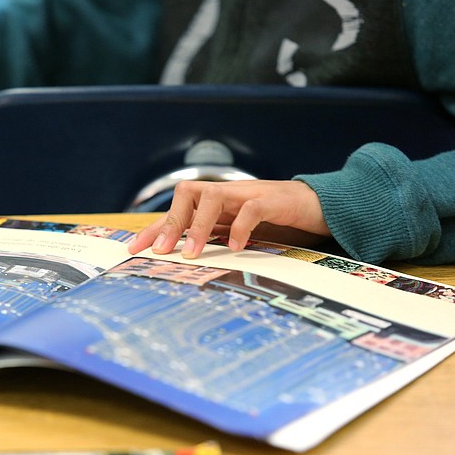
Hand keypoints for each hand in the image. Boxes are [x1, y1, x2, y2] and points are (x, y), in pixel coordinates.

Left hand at [127, 179, 331, 257]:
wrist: (319, 205)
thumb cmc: (275, 220)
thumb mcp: (238, 232)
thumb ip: (213, 239)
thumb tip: (181, 261)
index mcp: (216, 204)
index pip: (177, 210)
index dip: (154, 227)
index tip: (134, 249)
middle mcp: (228, 194)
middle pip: (188, 193)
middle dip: (171, 221)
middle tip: (161, 251)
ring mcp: (250, 194)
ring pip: (214, 196)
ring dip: (199, 225)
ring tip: (192, 253)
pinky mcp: (275, 200)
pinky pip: (252, 207)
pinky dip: (242, 226)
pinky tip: (236, 246)